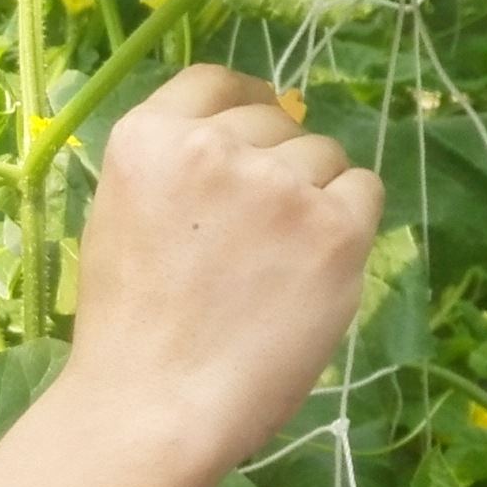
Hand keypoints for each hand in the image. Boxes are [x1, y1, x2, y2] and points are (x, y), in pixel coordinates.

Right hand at [59, 65, 382, 476]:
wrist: (154, 405)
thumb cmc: (129, 331)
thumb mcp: (122, 219)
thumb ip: (177, 172)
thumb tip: (250, 145)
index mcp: (148, 138)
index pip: (215, 81)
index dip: (245, 102)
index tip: (259, 132)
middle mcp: (213, 144)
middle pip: (276, 120)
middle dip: (276, 162)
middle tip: (258, 235)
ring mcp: (278, 183)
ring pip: (324, 156)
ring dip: (314, 196)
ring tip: (282, 264)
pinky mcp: (334, 226)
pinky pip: (364, 192)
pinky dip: (349, 223)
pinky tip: (317, 269)